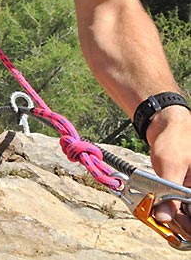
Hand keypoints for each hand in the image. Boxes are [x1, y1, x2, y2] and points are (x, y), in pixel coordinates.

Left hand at [147, 105, 190, 233]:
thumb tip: (162, 217)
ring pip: (187, 214)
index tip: (175, 224)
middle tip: (164, 219)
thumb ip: (168, 196)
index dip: (189, 224)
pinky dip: (170, 209)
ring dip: (174, 218)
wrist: (165, 123)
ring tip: (159, 213)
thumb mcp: (170, 167)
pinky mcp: (184, 189)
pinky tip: (160, 208)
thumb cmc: (174, 139)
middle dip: (181, 223)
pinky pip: (180, 206)